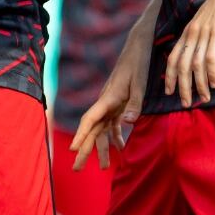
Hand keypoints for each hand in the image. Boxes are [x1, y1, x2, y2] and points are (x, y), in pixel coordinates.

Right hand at [70, 42, 145, 170]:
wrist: (139, 45)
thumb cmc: (139, 63)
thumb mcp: (140, 84)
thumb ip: (135, 104)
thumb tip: (128, 123)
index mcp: (108, 98)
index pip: (90, 120)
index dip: (81, 136)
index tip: (73, 150)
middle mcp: (105, 102)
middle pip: (91, 129)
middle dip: (85, 149)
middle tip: (78, 169)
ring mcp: (111, 103)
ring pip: (101, 129)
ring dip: (101, 147)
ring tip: (104, 166)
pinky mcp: (118, 102)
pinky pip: (112, 123)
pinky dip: (115, 136)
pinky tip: (120, 147)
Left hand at [163, 0, 214, 106]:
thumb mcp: (208, 20)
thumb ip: (202, 35)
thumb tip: (202, 51)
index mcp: (188, 30)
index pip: (172, 57)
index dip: (169, 76)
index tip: (169, 92)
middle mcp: (192, 32)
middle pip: (181, 65)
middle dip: (182, 87)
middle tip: (185, 104)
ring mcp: (204, 32)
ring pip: (195, 65)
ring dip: (198, 85)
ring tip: (203, 99)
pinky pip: (210, 57)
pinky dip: (211, 73)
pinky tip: (213, 84)